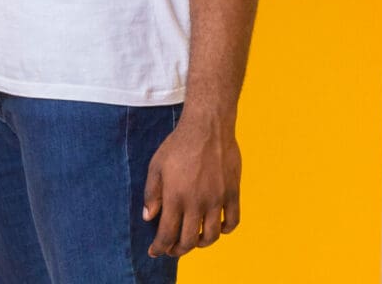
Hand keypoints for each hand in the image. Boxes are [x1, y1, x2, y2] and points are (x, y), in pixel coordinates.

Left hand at [143, 116, 241, 257]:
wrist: (207, 128)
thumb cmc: (178, 145)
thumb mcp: (156, 166)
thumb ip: (152, 194)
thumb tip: (149, 217)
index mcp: (175, 196)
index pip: (167, 232)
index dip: (160, 247)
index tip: (155, 252)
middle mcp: (197, 202)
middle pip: (188, 239)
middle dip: (178, 249)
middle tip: (172, 250)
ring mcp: (217, 199)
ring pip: (211, 235)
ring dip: (201, 243)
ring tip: (193, 241)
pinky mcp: (233, 194)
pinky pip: (232, 221)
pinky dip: (224, 230)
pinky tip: (216, 228)